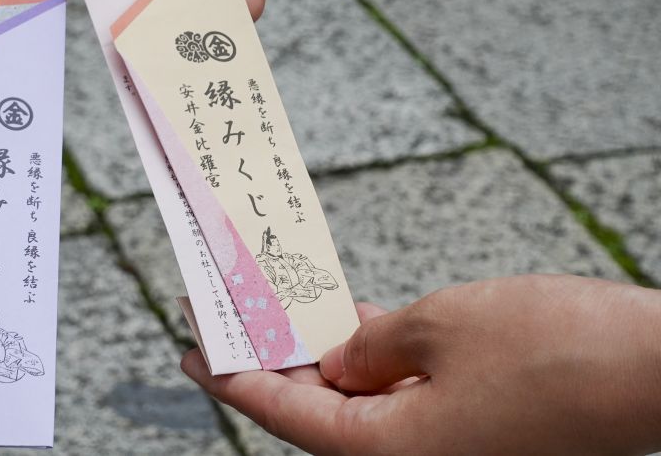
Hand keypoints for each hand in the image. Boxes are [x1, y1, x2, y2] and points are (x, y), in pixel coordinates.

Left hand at [183, 275, 660, 454]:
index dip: (230, 375)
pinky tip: (350, 321)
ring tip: (280, 306)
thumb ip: (370, 346)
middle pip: (316, 407)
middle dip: (272, 357)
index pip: (282, 410)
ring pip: (360, 398)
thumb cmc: (556, 352)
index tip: (191, 348)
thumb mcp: (437, 327)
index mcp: (387, 451)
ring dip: (321, 353)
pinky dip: (372, 357)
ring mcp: (447, 444)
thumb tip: (341, 364)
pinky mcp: (477, 424)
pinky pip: (402, 392)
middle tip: (230, 313)